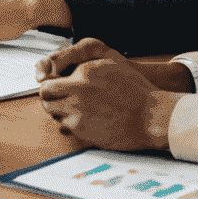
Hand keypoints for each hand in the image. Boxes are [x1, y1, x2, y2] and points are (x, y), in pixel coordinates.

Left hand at [37, 39, 183, 149]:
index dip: (49, 85)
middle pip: (45, 98)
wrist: (152, 117)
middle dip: (49, 99)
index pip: (49, 81)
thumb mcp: (108, 66)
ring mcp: (80, 114)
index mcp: (83, 73)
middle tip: (57, 100)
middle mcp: (78, 93)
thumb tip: (61, 73)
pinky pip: (66, 128)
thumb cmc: (135, 91)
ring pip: (54, 114)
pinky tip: (84, 120)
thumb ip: (82, 68)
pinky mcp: (85, 132)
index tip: (54, 87)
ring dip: (59, 112)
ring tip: (72, 109)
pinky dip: (70, 124)